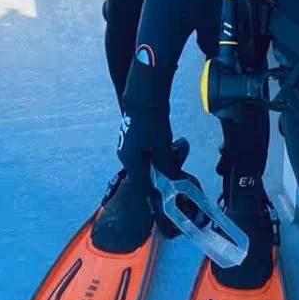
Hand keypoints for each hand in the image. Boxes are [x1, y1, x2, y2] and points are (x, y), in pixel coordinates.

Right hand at [118, 54, 190, 237]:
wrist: (144, 95)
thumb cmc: (150, 122)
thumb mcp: (161, 147)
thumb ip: (166, 165)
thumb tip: (171, 179)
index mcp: (129, 160)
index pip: (141, 184)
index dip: (151, 195)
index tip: (159, 205)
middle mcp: (126, 153)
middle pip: (143, 172)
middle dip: (158, 177)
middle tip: (171, 182)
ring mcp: (129, 143)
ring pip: (146, 160)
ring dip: (158, 163)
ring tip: (172, 161)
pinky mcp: (135, 134)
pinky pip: (146, 150)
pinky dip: (156, 153)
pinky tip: (167, 148)